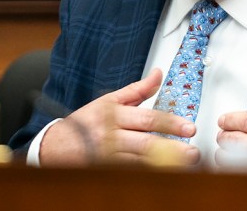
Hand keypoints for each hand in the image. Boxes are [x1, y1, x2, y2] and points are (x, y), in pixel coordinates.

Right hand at [39, 69, 199, 166]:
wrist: (53, 146)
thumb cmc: (85, 122)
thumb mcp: (110, 100)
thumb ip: (138, 89)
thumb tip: (159, 73)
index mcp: (114, 114)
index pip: (147, 118)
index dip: (170, 123)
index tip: (189, 128)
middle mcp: (110, 135)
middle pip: (145, 142)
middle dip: (172, 148)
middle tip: (193, 152)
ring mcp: (107, 156)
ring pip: (139, 161)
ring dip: (164, 164)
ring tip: (185, 164)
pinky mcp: (104, 170)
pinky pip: (129, 172)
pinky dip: (147, 173)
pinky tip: (164, 173)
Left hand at [215, 59, 246, 168]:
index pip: (243, 121)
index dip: (230, 119)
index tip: (226, 120)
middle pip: (229, 140)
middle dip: (227, 135)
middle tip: (230, 133)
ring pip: (226, 160)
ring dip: (227, 153)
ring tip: (235, 150)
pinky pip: (232, 176)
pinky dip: (231, 169)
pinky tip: (240, 164)